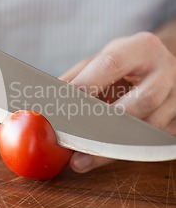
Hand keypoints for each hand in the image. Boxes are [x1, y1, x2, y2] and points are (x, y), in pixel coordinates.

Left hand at [60, 32, 175, 172]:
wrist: (157, 66)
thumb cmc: (123, 63)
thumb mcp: (100, 60)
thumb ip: (76, 78)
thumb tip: (45, 101)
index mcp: (141, 48)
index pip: (113, 64)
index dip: (88, 84)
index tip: (63, 103)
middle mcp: (165, 71)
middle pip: (142, 100)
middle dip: (106, 122)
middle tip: (75, 139)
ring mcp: (175, 97)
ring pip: (149, 128)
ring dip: (112, 147)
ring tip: (81, 159)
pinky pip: (150, 141)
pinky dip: (122, 153)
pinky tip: (98, 159)